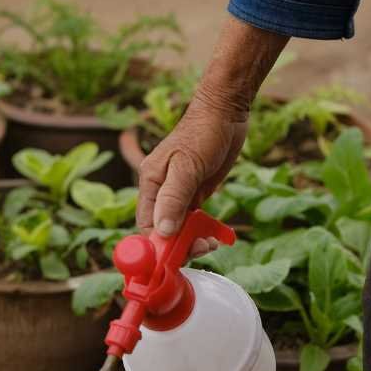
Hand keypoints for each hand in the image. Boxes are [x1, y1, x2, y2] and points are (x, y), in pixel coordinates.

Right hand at [136, 96, 245, 256]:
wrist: (225, 112)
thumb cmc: (203, 133)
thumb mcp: (187, 166)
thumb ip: (174, 199)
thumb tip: (163, 231)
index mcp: (150, 182)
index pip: (146, 224)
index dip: (158, 245)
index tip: (175, 257)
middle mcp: (160, 190)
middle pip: (162, 230)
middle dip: (179, 245)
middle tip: (202, 248)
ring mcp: (178, 193)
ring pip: (179, 228)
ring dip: (193, 240)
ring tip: (211, 242)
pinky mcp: (194, 193)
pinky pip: (193, 220)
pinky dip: (202, 230)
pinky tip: (216, 235)